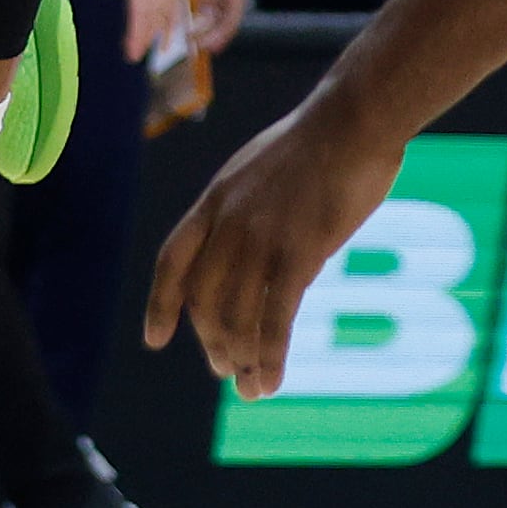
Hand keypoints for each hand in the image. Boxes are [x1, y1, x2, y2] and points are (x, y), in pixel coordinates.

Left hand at [143, 93, 399, 397]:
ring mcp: (263, 237)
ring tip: (250, 387)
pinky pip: (275, 320)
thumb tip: (244, 249)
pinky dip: (270, 358)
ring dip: (240, 361)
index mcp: (217, 197)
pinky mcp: (301, 252)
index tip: (154, 340)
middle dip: (210, 342)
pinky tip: (272, 380)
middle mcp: (230, 221)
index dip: (160, 304)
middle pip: (204, 299)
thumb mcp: (259, 169)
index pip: (174, 260)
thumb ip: (244, 208)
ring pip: (237, 318)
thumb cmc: (317, 142)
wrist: (352, 120)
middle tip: (223, 368)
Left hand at [189, 0, 247, 56]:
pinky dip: (195, 21)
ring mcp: (219, 1)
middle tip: (192, 46)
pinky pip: (203, 13)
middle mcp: (228, 3)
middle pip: (220, 27)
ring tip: (186, 40)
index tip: (208, 46)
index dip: (221, 37)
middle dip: (207, 38)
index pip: (231, 23)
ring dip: (201, 32)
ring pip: (211, 23)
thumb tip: (204, 16)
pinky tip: (184, 25)